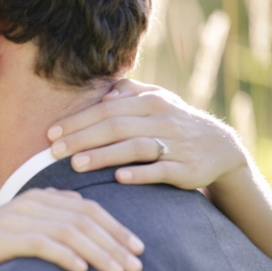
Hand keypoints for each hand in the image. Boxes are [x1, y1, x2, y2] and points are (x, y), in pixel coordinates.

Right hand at [0, 188, 144, 270]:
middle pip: (85, 220)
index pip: (89, 209)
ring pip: (69, 232)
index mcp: (39, 198)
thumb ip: (51, 224)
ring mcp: (16, 219)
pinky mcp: (3, 238)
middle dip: (115, 243)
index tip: (139, 249)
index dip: (117, 227)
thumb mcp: (24, 233)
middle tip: (138, 266)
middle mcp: (31, 203)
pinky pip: (41, 244)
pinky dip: (65, 257)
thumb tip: (82, 225)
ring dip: (99, 253)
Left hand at [46, 79, 247, 188]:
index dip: (78, 121)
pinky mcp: (186, 170)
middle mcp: (162, 120)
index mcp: (150, 102)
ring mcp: (176, 145)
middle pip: (116, 127)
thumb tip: (102, 91)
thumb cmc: (174, 123)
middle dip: (82, 139)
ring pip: (135, 147)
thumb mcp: (156, 101)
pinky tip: (118, 179)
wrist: (220, 148)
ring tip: (76, 165)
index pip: (107, 110)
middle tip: (53, 151)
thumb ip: (128, 93)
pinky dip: (140, 174)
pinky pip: (161, 171)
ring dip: (104, 156)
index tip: (51, 134)